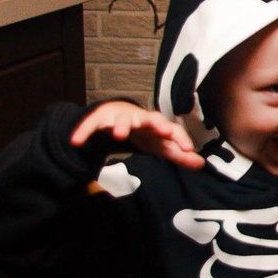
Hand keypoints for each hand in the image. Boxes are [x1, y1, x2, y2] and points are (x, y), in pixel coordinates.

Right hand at [71, 100, 202, 168]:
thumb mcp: (160, 144)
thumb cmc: (143, 132)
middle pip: (150, 119)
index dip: (180, 138)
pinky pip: (91, 123)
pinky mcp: (99, 118)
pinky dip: (83, 131)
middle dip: (155, 124)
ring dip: (120, 124)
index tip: (188, 149)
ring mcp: (119, 116)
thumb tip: (202, 164)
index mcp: (157, 125)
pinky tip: (75, 141)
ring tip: (118, 134)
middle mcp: (140, 118)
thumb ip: (178, 154)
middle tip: (162, 130)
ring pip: (121, 118)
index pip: (172, 129)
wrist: (118, 114)